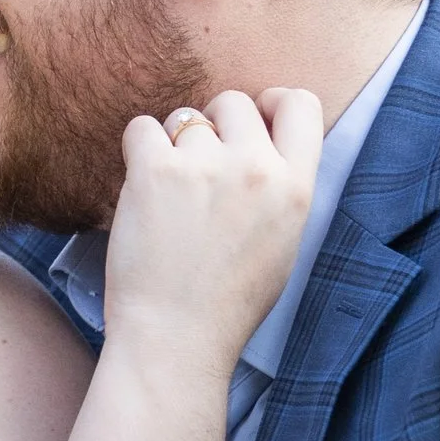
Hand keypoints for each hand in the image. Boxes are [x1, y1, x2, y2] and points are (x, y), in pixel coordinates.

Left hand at [103, 86, 323, 371]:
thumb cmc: (227, 302)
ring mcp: (205, 165)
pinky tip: (143, 189)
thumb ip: (279, 189)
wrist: (176, 337)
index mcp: (296, 188)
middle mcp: (255, 168)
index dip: (272, 103)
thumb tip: (260, 143)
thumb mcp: (282, 244)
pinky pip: (141, 128)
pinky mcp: (155, 170)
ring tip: (169, 195)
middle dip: (214, 126)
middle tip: (198, 170)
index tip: (255, 119)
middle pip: (233, 103)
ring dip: (173, 146)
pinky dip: (138, 151)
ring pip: (184, 117)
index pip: (300, 104)